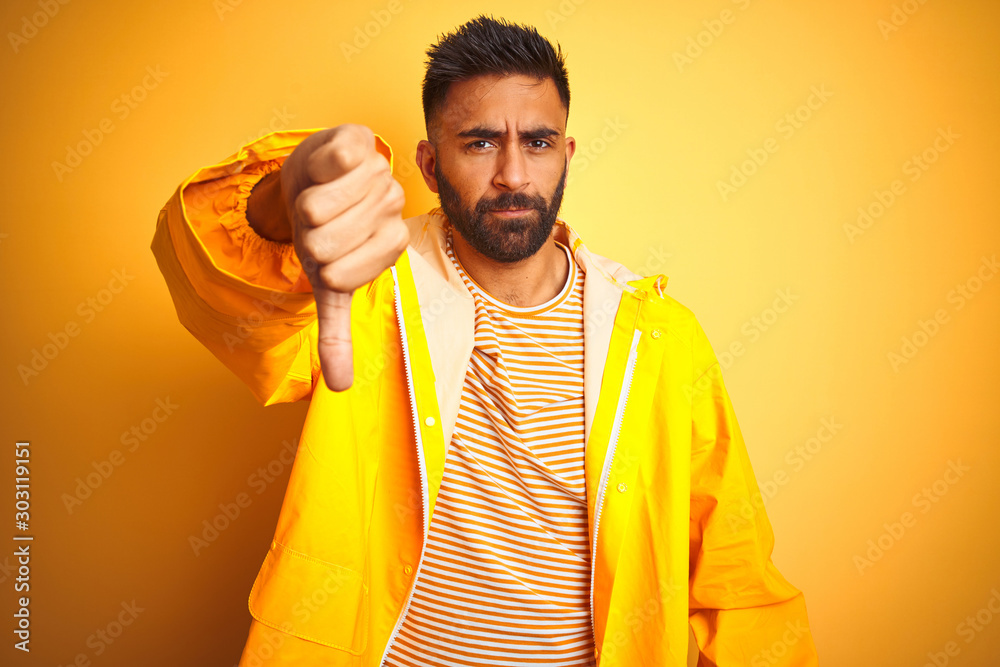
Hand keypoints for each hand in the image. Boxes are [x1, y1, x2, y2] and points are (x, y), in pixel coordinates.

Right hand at [280, 124, 408, 391]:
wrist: (308, 179)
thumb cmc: (322, 233)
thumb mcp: (327, 286)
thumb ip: (336, 333)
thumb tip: (339, 388)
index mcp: (388, 247)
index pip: (342, 274)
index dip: (320, 266)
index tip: (325, 256)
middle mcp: (391, 210)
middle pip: (325, 238)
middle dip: (306, 236)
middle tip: (317, 225)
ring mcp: (380, 174)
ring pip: (324, 203)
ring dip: (306, 202)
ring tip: (318, 197)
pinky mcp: (361, 141)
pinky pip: (340, 161)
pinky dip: (319, 168)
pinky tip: (324, 170)